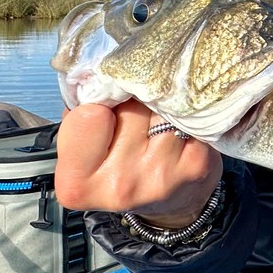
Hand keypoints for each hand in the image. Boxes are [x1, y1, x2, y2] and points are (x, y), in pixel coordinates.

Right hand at [55, 99, 221, 227]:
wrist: (171, 202)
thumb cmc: (120, 165)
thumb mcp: (83, 148)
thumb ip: (81, 112)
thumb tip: (97, 69)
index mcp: (77, 183)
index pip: (89, 114)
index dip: (100, 104)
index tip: (106, 114)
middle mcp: (120, 185)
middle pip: (130, 107)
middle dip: (133, 102)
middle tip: (136, 121)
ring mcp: (161, 176)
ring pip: (161, 107)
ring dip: (161, 106)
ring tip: (157, 125)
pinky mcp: (196, 165)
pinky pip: (188, 116)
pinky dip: (185, 115)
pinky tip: (180, 130)